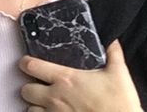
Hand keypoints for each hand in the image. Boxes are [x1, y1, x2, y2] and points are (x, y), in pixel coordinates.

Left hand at [19, 41, 141, 110]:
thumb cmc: (120, 104)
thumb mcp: (119, 74)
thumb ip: (113, 55)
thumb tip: (113, 41)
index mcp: (66, 78)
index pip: (31, 66)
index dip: (26, 63)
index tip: (29, 63)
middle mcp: (56, 97)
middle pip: (25, 90)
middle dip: (30, 87)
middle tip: (38, 86)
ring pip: (31, 109)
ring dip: (36, 106)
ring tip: (45, 103)